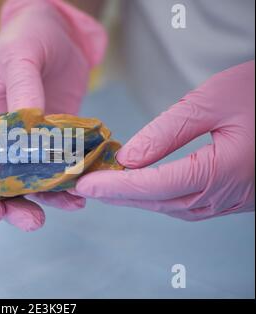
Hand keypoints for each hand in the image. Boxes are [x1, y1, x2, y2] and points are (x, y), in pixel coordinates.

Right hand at [0, 0, 106, 230]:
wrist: (57, 32)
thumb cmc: (27, 37)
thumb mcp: (19, 57)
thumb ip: (22, 92)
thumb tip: (27, 129)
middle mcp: (1, 138)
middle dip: (14, 207)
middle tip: (36, 223)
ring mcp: (30, 142)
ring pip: (32, 182)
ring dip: (48, 199)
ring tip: (73, 204)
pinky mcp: (57, 140)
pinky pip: (60, 167)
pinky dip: (70, 181)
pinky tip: (85, 187)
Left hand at [75, 61, 254, 219]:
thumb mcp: (212, 101)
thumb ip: (167, 132)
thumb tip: (129, 158)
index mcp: (221, 172)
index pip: (153, 185)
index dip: (115, 185)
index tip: (85, 183)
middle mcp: (225, 195)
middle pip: (158, 201)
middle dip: (118, 195)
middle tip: (86, 186)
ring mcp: (231, 201)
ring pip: (172, 207)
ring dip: (136, 198)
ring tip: (106, 186)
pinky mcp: (233, 197)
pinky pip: (187, 204)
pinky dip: (158, 197)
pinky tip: (141, 187)